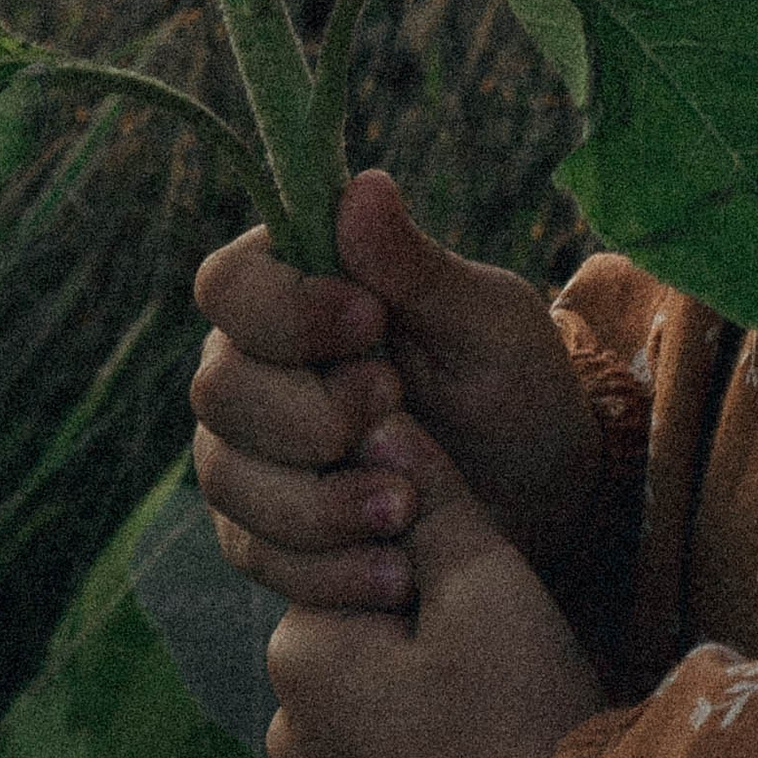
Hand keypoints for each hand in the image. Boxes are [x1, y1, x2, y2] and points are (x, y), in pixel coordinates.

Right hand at [193, 169, 603, 609]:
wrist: (540, 497)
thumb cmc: (513, 383)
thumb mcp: (487, 322)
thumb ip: (418, 266)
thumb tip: (362, 184)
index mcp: (299, 290)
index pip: (228, 284)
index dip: (283, 308)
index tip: (370, 320)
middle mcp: (256, 368)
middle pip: (216, 390)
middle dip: (306, 415)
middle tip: (397, 414)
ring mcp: (251, 454)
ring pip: (226, 479)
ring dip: (315, 501)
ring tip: (406, 507)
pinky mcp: (266, 534)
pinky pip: (258, 556)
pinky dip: (325, 570)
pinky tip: (396, 573)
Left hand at [266, 415, 606, 757]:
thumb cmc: (524, 708)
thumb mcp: (488, 580)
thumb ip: (427, 497)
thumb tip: (374, 419)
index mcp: (301, 655)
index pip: (347, 576)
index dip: (422, 577)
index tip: (483, 608)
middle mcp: (284, 743)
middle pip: (354, 659)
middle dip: (412, 653)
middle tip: (501, 671)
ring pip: (366, 738)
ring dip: (414, 728)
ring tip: (499, 738)